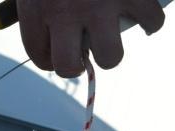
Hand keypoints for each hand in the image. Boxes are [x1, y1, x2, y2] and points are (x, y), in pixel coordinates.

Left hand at [17, 0, 164, 76]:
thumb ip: (40, 9)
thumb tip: (50, 39)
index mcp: (36, 8)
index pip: (40, 57)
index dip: (50, 59)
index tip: (58, 52)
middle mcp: (65, 11)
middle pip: (68, 67)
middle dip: (76, 65)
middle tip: (82, 52)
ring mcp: (100, 5)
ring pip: (110, 57)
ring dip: (110, 51)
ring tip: (109, 34)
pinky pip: (150, 22)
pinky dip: (150, 22)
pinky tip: (142, 14)